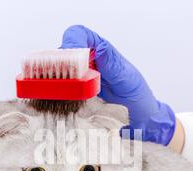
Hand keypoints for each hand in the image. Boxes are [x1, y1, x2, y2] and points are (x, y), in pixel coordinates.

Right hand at [61, 25, 176, 146]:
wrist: (136, 114)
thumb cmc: (134, 93)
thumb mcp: (126, 78)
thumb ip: (112, 64)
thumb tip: (100, 50)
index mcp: (99, 50)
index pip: (79, 34)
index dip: (72, 40)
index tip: (73, 57)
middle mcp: (85, 60)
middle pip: (62, 52)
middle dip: (61, 63)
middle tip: (70, 80)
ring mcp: (77, 76)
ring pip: (56, 70)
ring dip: (58, 80)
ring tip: (69, 93)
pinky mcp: (73, 92)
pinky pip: (60, 88)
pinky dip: (59, 93)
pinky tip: (67, 101)